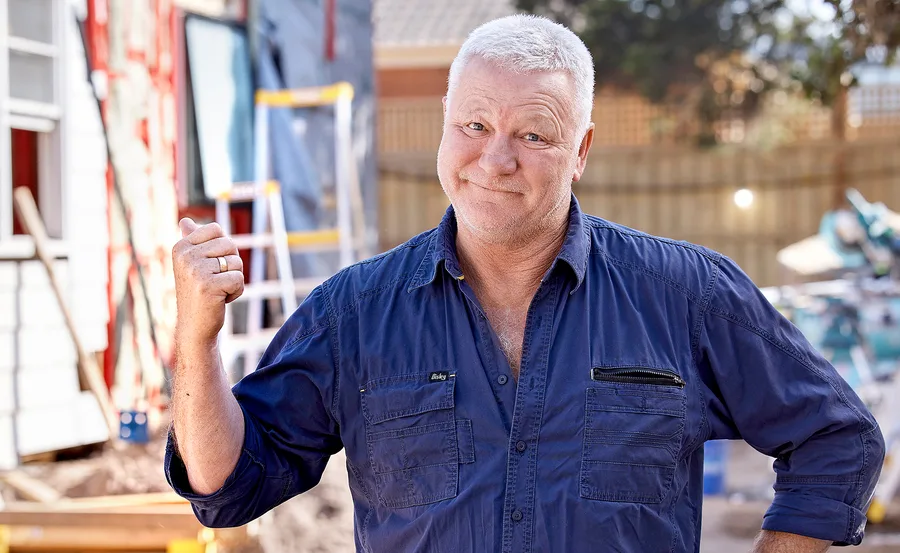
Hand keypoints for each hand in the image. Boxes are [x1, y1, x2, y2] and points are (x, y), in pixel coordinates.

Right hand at [172, 218, 244, 342]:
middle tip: (215, 280)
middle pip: (230, 244)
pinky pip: (239, 279)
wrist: (194, 327)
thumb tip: (185, 221)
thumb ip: (192, 241)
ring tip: (217, 291)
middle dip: (231, 264)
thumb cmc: (198, 293)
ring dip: (234, 279)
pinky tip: (221, 300)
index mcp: (180, 247)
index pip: (217, 229)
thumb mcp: (191, 265)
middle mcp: (184, 256)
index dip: (223, 248)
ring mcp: (195, 271)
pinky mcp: (208, 286)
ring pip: (236, 262)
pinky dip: (236, 291)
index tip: (210, 265)